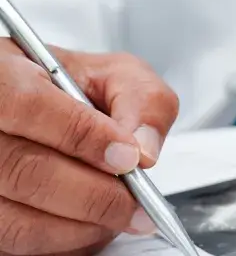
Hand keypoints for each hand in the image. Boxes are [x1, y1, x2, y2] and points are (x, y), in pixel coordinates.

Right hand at [0, 40, 178, 254]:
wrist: (31, 102)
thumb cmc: (66, 88)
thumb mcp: (111, 74)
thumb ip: (140, 99)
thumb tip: (145, 150)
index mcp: (2, 79)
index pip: (30, 106)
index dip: (84, 136)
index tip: (128, 157)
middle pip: (25, 171)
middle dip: (95, 194)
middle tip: (138, 202)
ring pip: (17, 218)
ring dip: (81, 226)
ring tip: (120, 215)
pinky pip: (17, 243)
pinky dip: (65, 243)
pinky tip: (93, 226)